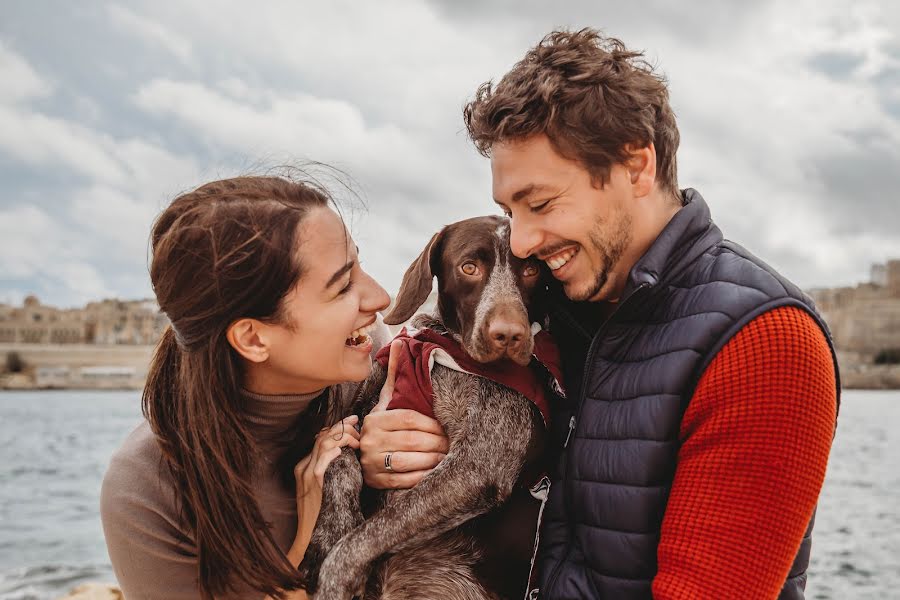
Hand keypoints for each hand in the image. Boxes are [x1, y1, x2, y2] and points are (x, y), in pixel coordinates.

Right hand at [288, 415, 360, 561]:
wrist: (311, 536)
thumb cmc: (324, 514)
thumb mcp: (326, 488)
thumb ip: (334, 471)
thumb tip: (351, 456)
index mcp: (305, 466)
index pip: (320, 437)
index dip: (336, 427)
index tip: (352, 421)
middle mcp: (304, 467)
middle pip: (322, 436)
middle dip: (341, 426)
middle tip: (357, 422)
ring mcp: (307, 474)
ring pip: (323, 443)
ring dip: (342, 437)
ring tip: (357, 439)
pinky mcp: (313, 482)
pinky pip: (322, 461)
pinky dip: (332, 452)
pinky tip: (342, 450)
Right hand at [359, 340, 448, 488]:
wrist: (361, 455)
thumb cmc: (384, 424)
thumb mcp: (387, 399)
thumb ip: (394, 373)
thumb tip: (399, 341)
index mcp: (375, 418)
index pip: (410, 419)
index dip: (432, 424)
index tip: (447, 428)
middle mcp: (370, 440)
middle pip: (413, 440)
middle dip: (437, 443)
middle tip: (453, 443)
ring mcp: (371, 462)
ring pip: (409, 461)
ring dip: (433, 460)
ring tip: (447, 457)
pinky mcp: (377, 482)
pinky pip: (404, 480)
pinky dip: (422, 477)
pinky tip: (435, 472)